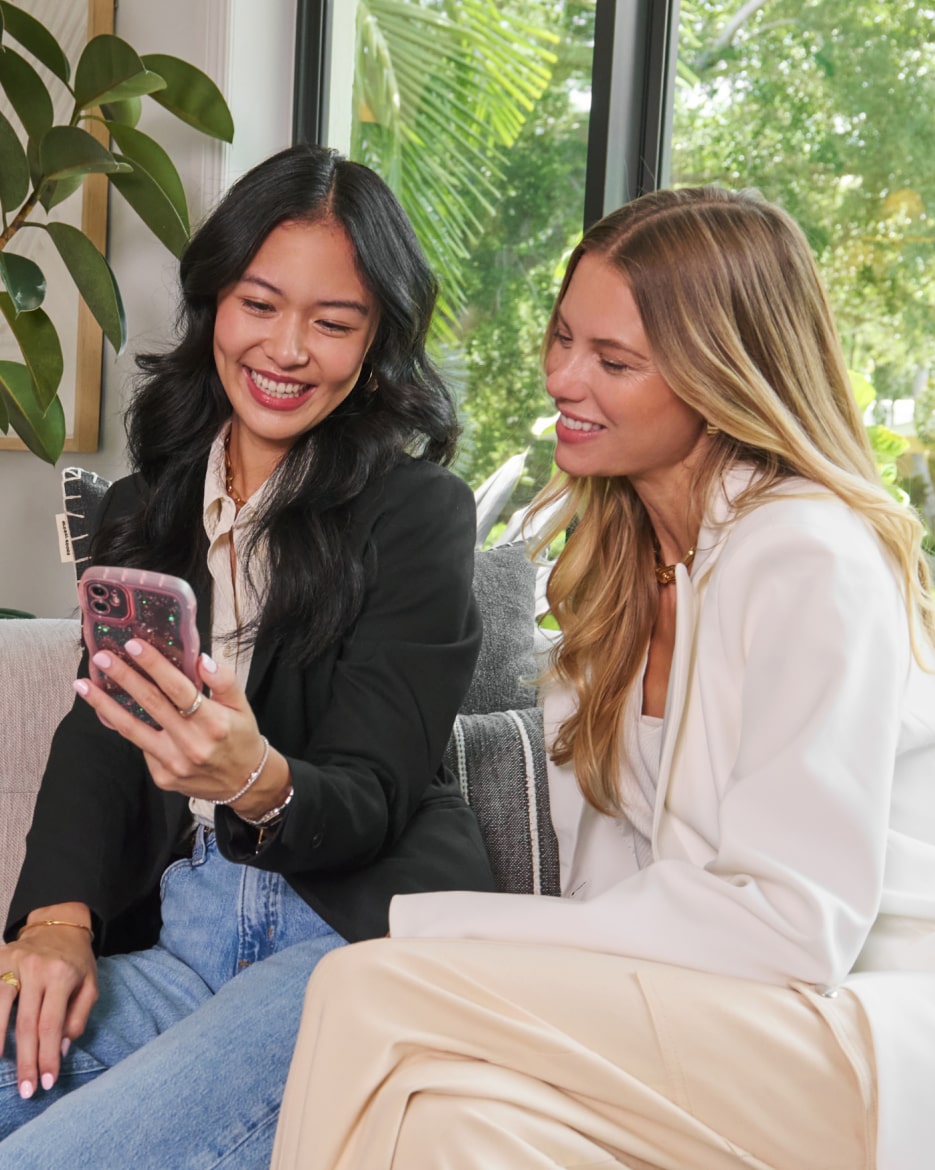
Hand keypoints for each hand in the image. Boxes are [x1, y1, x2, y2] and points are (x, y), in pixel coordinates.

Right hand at [0, 906, 96, 1097]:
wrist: (59, 924)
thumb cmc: (76, 961)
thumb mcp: (90, 985)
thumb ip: (77, 1018)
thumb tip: (59, 1050)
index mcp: (62, 975)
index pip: (52, 1025)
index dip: (47, 1056)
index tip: (45, 1082)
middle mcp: (36, 969)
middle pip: (26, 1023)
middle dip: (25, 1061)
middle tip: (25, 1091)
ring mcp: (12, 963)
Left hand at [73, 641, 291, 817]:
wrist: (244, 783)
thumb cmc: (241, 738)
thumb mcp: (242, 706)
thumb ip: (224, 681)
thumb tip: (201, 660)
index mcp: (213, 722)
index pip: (178, 688)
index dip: (154, 666)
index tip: (134, 645)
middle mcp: (191, 744)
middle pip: (151, 704)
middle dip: (124, 677)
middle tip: (102, 658)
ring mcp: (174, 763)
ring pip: (132, 728)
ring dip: (104, 704)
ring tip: (84, 685)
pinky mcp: (162, 776)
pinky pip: (140, 746)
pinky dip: (126, 726)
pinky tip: (113, 711)